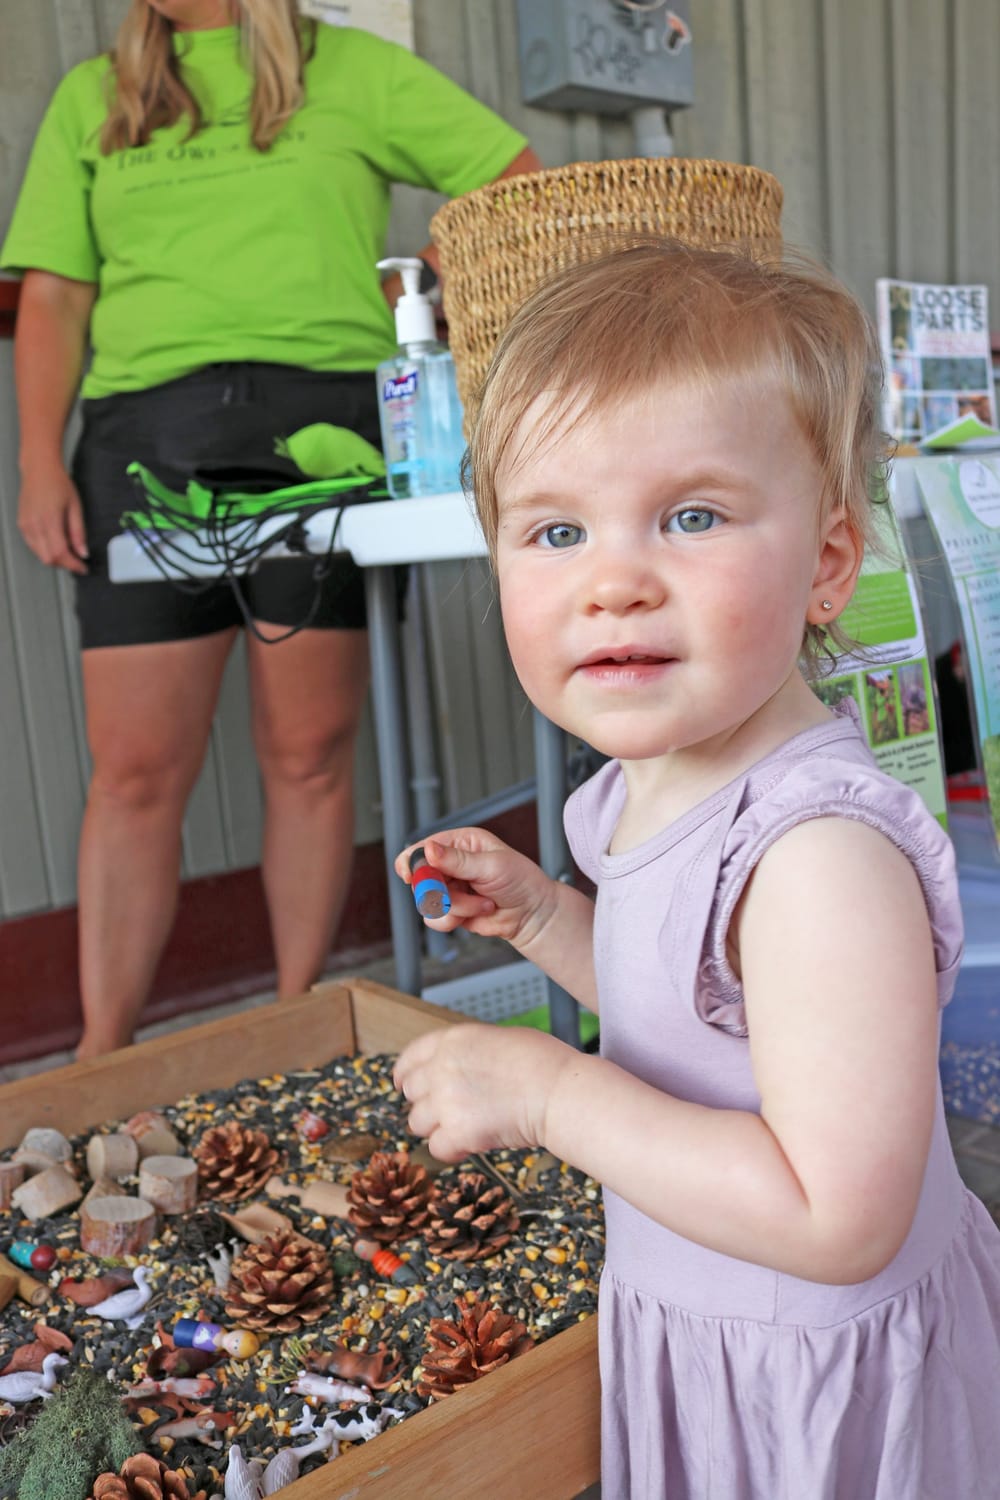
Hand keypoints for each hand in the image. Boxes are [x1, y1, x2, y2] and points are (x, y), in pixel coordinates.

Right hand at [18, 461, 88, 573]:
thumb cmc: (58, 483)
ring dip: (55, 558)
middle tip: (77, 560)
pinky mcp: (21, 525)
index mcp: (49, 520)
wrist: (39, 469)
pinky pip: (33, 546)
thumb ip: (78, 532)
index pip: (60, 553)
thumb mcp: (75, 507)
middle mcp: (34, 525)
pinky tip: (55, 541)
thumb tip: (83, 553)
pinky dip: (45, 549)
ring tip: (67, 549)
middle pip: (49, 558)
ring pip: (40, 555)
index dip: (73, 565)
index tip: (83, 568)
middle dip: (65, 563)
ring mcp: (25, 526)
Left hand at [393, 1022, 570, 1160]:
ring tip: (466, 1127)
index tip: (402, 1084)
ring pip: (418, 1123)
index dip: (404, 1073)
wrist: (558, 1090)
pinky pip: (437, 1148)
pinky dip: (451, 1150)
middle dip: (427, 1102)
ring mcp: (446, 1101)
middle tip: (449, 1110)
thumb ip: (469, 1052)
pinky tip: (471, 1145)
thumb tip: (461, 1069)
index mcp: (452, 1040)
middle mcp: (441, 1068)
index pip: (411, 1057)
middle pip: (412, 1092)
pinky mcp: (458, 1132)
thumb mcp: (498, 1039)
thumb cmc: (543, 1062)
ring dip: (438, 1127)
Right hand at [395, 830, 558, 948]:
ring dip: (456, 906)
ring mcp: (448, 888)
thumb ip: (458, 860)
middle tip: (456, 892)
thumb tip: (429, 850)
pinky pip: (434, 919)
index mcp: (460, 843)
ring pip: (427, 901)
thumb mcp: (492, 865)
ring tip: (482, 902)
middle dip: (439, 890)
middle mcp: (450, 863)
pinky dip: (454, 919)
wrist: (533, 914)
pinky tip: (477, 912)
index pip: (423, 847)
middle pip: (419, 877)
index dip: (413, 861)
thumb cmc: (521, 881)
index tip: (412, 875)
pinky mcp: (450, 909)